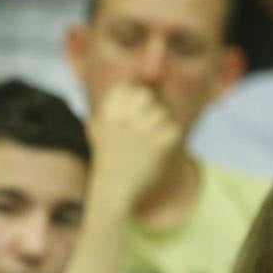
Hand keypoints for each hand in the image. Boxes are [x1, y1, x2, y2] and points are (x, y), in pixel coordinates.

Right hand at [86, 83, 181, 208]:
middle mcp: (122, 119)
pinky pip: (174, 129)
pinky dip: (169, 141)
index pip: (127, 88)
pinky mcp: (159, 144)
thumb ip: (112, 106)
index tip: (131, 117)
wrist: (113, 193)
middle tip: (142, 131)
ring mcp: (141, 131)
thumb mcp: (98, 130)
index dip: (133, 97)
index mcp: (107, 114)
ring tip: (147, 146)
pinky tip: (156, 154)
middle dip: (149, 109)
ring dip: (159, 126)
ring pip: (162, 112)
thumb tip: (136, 79)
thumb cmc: (107, 162)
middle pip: (147, 95)